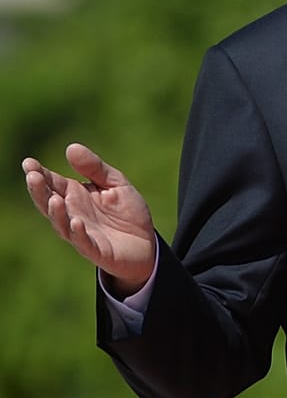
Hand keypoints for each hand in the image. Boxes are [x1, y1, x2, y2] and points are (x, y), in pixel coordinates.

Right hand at [22, 143, 155, 294]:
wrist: (146, 243)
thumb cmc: (127, 212)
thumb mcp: (116, 183)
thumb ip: (95, 168)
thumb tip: (71, 147)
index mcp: (75, 195)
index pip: (52, 183)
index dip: (39, 173)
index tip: (29, 163)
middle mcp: (72, 213)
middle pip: (49, 202)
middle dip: (39, 191)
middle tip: (33, 176)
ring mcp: (81, 233)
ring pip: (61, 224)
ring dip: (56, 212)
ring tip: (54, 198)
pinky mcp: (95, 249)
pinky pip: (83, 242)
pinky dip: (78, 233)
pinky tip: (76, 222)